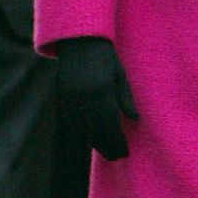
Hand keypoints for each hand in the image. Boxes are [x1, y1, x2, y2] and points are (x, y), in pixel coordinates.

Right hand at [55, 36, 138, 160]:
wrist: (79, 40)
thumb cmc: (105, 56)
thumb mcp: (120, 74)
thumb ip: (126, 98)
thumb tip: (135, 120)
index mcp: (102, 91)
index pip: (110, 125)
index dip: (118, 141)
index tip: (125, 152)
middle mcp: (84, 97)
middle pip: (96, 130)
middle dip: (107, 146)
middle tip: (116, 157)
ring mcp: (70, 98)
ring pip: (81, 129)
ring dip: (92, 143)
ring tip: (104, 152)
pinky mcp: (61, 97)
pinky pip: (69, 121)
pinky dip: (78, 133)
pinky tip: (86, 140)